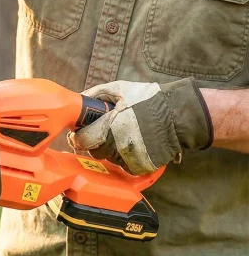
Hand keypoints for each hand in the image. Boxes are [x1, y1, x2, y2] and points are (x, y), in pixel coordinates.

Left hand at [70, 78, 212, 174]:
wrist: (178, 115)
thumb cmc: (148, 99)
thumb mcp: (119, 88)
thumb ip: (96, 93)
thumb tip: (80, 99)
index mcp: (109, 125)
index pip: (82, 141)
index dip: (78, 137)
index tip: (79, 132)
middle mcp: (118, 145)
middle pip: (94, 151)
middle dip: (94, 142)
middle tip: (101, 132)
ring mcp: (130, 157)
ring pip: (108, 159)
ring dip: (109, 149)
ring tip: (119, 135)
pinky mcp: (142, 166)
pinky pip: (124, 166)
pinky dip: (124, 158)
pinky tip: (129, 145)